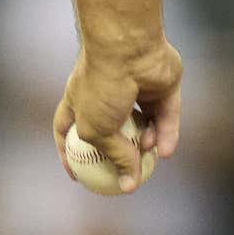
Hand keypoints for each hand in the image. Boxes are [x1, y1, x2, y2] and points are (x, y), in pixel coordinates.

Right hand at [55, 34, 184, 194]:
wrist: (128, 50)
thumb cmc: (101, 87)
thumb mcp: (95, 131)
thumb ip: (114, 156)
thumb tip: (128, 184)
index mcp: (78, 100)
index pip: (67, 130)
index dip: (69, 153)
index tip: (76, 175)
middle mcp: (106, 94)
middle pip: (113, 131)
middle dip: (120, 153)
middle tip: (127, 174)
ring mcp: (135, 88)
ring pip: (143, 123)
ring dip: (145, 142)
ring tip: (148, 153)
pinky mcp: (162, 85)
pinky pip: (166, 114)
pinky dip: (166, 133)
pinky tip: (166, 151)